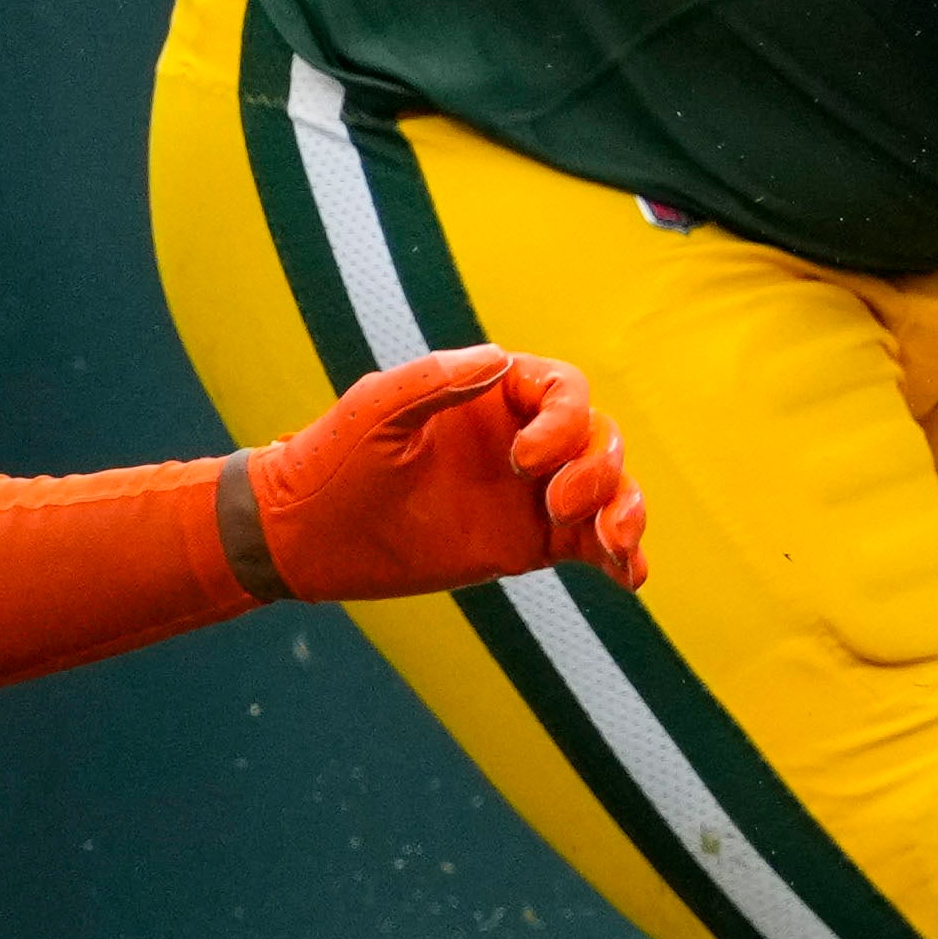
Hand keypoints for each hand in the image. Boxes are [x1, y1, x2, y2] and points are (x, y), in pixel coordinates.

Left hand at [241, 346, 647, 602]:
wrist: (307, 538)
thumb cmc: (333, 462)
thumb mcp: (375, 411)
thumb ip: (435, 380)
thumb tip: (500, 360)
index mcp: (492, 396)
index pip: (564, 392)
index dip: (565, 422)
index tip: (525, 460)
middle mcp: (524, 439)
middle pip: (599, 440)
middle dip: (597, 471)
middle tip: (558, 506)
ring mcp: (531, 493)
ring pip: (609, 491)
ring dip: (624, 512)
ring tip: (611, 543)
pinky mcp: (532, 544)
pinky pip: (593, 546)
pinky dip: (621, 559)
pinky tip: (631, 578)